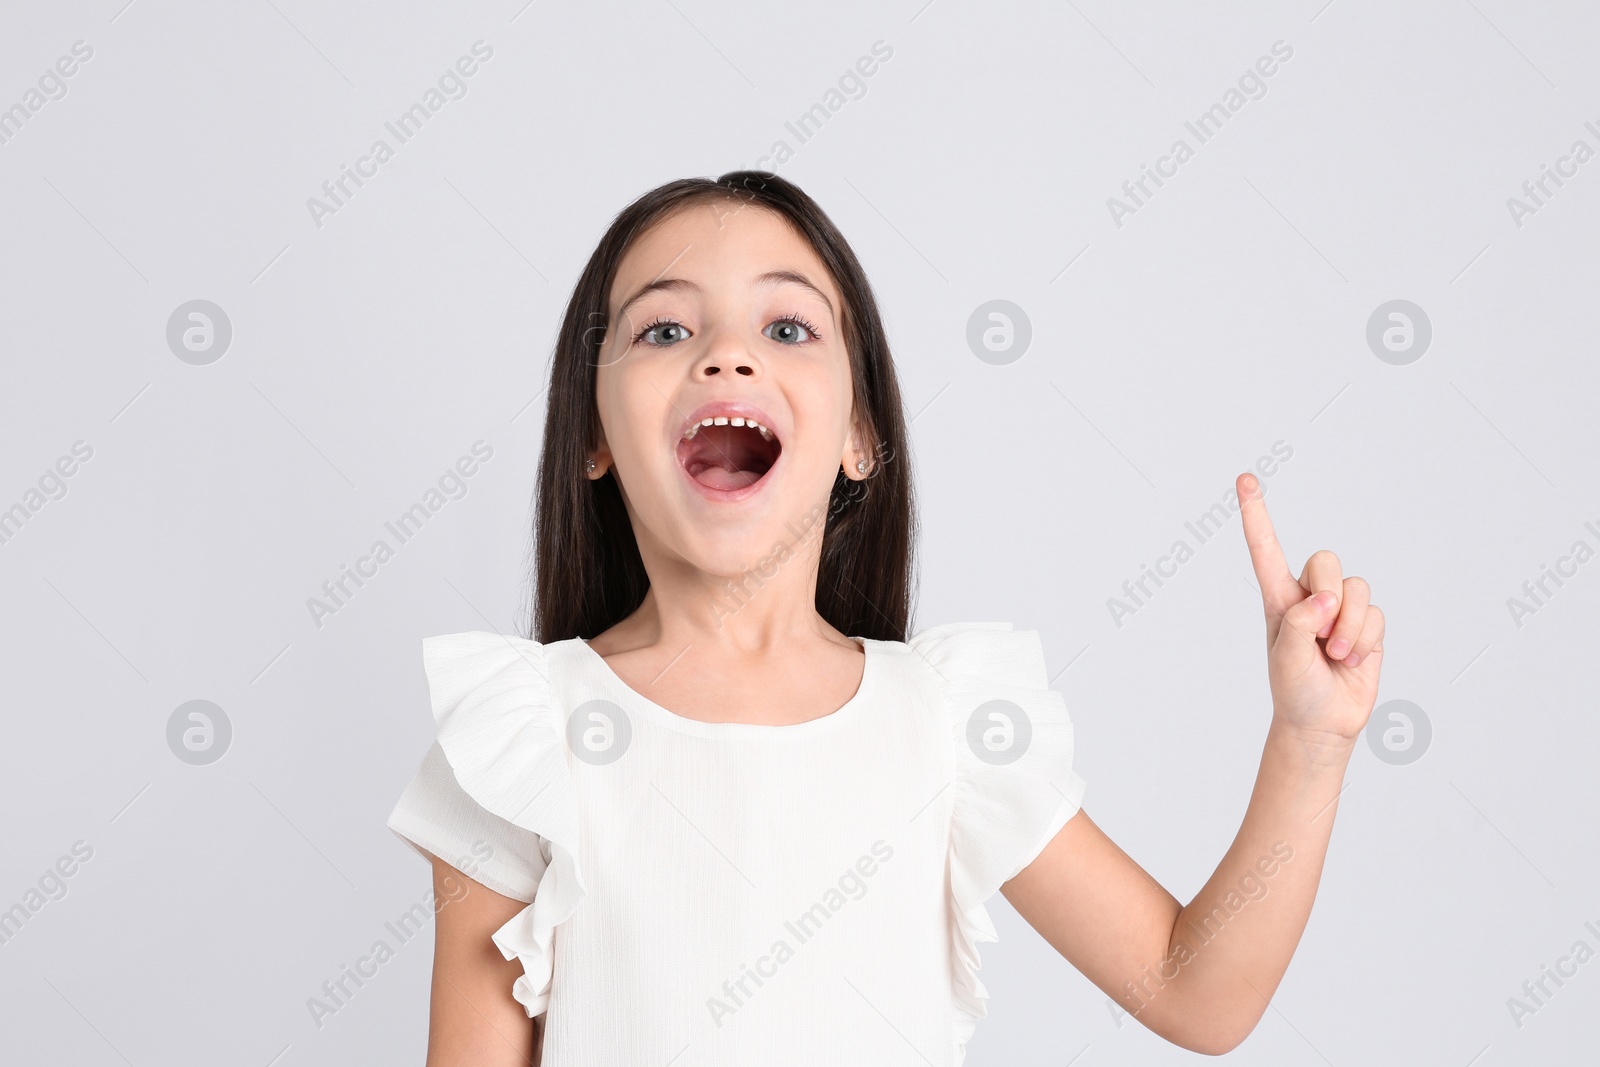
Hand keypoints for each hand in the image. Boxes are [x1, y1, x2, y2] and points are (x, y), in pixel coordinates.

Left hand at [1238, 472, 1384, 747]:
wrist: (1323, 723)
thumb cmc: (1295, 690)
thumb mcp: (1286, 659)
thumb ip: (1301, 624)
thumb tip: (1326, 598)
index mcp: (1279, 599)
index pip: (1266, 549)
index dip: (1257, 513)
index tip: (1245, 478)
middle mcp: (1309, 596)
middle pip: (1326, 561)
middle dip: (1329, 597)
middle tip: (1321, 637)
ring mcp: (1340, 609)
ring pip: (1357, 588)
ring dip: (1350, 627)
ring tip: (1334, 655)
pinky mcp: (1368, 625)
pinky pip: (1377, 615)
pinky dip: (1365, 641)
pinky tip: (1351, 660)